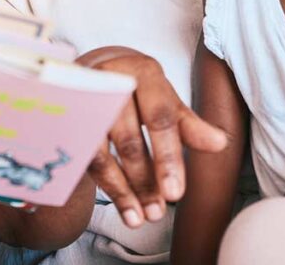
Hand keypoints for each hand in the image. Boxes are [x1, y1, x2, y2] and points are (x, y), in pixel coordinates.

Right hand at [77, 46, 226, 226]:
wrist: (93, 67)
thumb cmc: (137, 87)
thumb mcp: (165, 99)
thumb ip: (188, 123)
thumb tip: (220, 143)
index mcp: (143, 71)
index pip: (159, 118)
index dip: (168, 157)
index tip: (175, 194)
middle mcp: (110, 79)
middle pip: (129, 139)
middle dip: (145, 181)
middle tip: (158, 212)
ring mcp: (82, 98)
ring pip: (102, 151)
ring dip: (121, 189)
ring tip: (139, 217)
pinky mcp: (64, 116)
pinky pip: (82, 155)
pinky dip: (102, 183)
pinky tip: (119, 202)